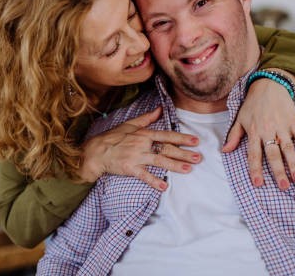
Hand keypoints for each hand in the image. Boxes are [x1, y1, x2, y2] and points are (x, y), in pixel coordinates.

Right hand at [79, 107, 199, 190]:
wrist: (96, 151)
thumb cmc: (113, 138)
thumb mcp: (130, 124)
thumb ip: (147, 118)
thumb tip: (160, 109)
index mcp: (144, 134)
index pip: (166, 135)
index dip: (181, 138)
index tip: (195, 140)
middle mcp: (142, 144)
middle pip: (166, 149)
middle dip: (184, 153)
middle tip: (198, 157)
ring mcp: (136, 156)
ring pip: (159, 161)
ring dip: (175, 165)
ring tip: (188, 169)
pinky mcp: (130, 168)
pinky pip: (144, 175)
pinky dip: (154, 181)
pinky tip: (164, 186)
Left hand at [223, 76, 294, 189]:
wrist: (268, 85)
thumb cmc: (252, 104)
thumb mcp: (240, 119)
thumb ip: (234, 136)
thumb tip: (225, 151)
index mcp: (254, 132)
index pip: (254, 155)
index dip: (255, 169)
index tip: (258, 183)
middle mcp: (268, 131)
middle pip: (273, 154)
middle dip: (278, 171)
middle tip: (283, 186)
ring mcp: (282, 126)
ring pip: (288, 148)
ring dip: (294, 164)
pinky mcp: (294, 121)